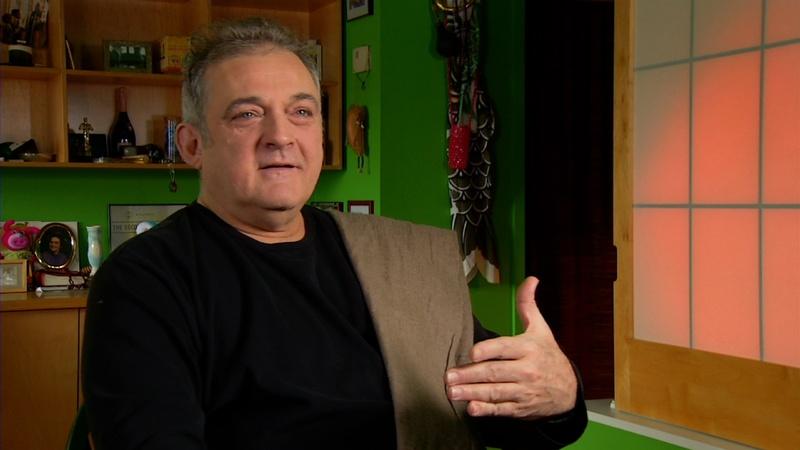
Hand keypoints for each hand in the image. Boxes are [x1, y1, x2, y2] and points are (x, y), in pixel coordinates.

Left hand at [445, 276, 576, 419]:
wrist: (568, 390)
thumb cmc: (548, 355)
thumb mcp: (541, 329)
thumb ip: (528, 305)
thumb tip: (530, 279)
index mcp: (528, 348)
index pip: (505, 349)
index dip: (487, 351)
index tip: (471, 353)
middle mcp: (526, 370)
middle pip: (495, 372)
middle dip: (470, 375)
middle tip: (449, 376)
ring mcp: (523, 391)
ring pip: (495, 392)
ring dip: (472, 393)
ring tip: (453, 392)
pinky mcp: (520, 408)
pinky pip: (501, 409)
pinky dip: (486, 410)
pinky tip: (471, 408)